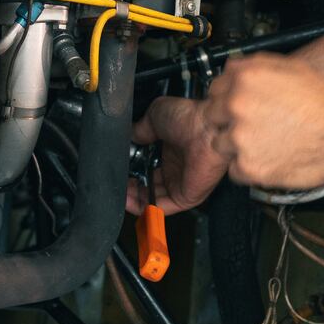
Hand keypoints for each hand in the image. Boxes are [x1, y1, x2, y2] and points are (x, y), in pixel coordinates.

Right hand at [128, 95, 228, 214]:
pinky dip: (143, 207)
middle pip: (148, 184)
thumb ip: (139, 129)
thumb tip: (129, 136)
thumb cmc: (190, 119)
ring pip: (152, 197)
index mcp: (172, 149)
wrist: (207, 130)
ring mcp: (182, 183)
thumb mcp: (155, 116)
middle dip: (130, 185)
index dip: (131, 169)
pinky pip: (161, 207)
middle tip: (116, 181)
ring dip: (133, 198)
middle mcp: (177, 168)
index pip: (147, 166)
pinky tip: (128, 201)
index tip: (118, 168)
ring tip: (118, 192)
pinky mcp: (186, 197)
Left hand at [202, 55, 323, 191]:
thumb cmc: (323, 106)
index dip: (226, 97)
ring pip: (220, 143)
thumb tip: (234, 66)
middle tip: (252, 125)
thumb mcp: (293, 69)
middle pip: (211, 115)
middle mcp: (238, 106)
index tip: (235, 105)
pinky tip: (268, 157)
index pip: (214, 87)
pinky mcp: (247, 166)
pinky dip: (247, 167)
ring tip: (263, 142)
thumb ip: (257, 64)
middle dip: (227, 120)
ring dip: (235, 145)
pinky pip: (234, 169)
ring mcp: (240, 138)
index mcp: (246, 79)